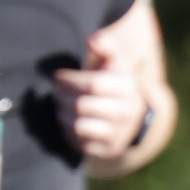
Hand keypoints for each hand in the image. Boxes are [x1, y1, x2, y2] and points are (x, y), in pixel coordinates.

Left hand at [52, 0, 176, 174]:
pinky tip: (67, 120)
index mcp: (126, 87)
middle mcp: (125, 113)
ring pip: (77, 125)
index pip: (93, 84)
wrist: (133, 118)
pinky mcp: (106, 150)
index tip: (58, 77)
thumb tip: (92, 39)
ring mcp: (116, 134)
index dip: (70, 80)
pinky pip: (78, 142)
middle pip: (81, 105)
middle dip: (62, 97)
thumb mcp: (115, 62)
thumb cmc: (115, 83)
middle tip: (56, 92)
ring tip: (61, 105)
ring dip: (62, 114)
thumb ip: (105, 45)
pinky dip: (67, 130)